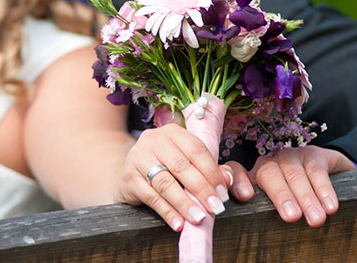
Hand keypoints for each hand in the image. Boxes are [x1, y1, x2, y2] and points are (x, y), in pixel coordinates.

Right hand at [113, 123, 234, 231]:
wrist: (131, 175)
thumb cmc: (166, 168)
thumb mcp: (188, 163)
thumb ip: (211, 170)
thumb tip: (228, 180)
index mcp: (173, 132)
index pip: (196, 150)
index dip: (212, 172)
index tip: (223, 194)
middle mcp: (153, 140)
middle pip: (182, 166)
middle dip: (201, 189)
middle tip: (215, 208)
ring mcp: (138, 158)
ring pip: (166, 183)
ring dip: (184, 203)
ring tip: (198, 218)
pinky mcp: (128, 178)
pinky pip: (151, 197)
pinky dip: (167, 212)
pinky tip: (178, 223)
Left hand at [244, 145, 354, 226]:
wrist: (330, 180)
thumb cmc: (296, 203)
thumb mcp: (278, 209)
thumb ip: (266, 214)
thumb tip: (262, 239)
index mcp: (254, 177)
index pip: (237, 171)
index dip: (238, 181)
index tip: (244, 196)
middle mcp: (269, 163)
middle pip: (268, 174)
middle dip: (281, 196)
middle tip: (292, 217)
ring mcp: (291, 156)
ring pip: (294, 174)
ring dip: (306, 197)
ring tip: (316, 219)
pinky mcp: (313, 154)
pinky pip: (316, 170)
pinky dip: (324, 189)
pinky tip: (330, 206)